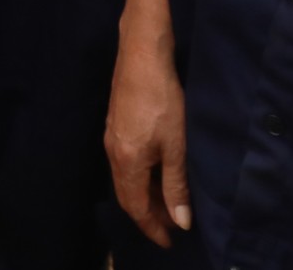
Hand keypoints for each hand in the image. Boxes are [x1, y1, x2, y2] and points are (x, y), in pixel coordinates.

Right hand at [105, 0, 190, 247]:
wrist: (143, 52)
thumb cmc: (164, 98)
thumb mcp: (176, 145)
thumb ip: (176, 184)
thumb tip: (180, 221)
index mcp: (126, 161)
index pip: (136, 206)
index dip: (152, 227)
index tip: (169, 241)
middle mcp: (113, 151)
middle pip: (127, 194)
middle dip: (147, 214)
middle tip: (170, 226)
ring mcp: (112, 134)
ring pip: (125, 177)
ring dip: (144, 194)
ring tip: (167, 202)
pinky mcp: (116, 120)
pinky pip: (124, 161)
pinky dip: (140, 176)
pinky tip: (155, 170)